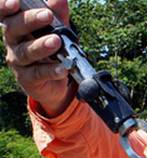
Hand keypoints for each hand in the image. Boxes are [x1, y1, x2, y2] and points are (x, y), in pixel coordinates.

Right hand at [0, 0, 74, 115]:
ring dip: (41, 46)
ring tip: (56, 41)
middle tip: (47, 15)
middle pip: (15, 29)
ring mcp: (19, 61)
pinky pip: (38, 73)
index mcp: (16, 26)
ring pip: (26, 52)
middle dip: (30, 20)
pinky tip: (63, 68)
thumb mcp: (57, 30)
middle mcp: (13, 42)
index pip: (5, 14)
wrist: (54, 82)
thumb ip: (58, 15)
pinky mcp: (27, 79)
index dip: (5, 7)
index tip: (14, 2)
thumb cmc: (52, 50)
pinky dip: (51, 70)